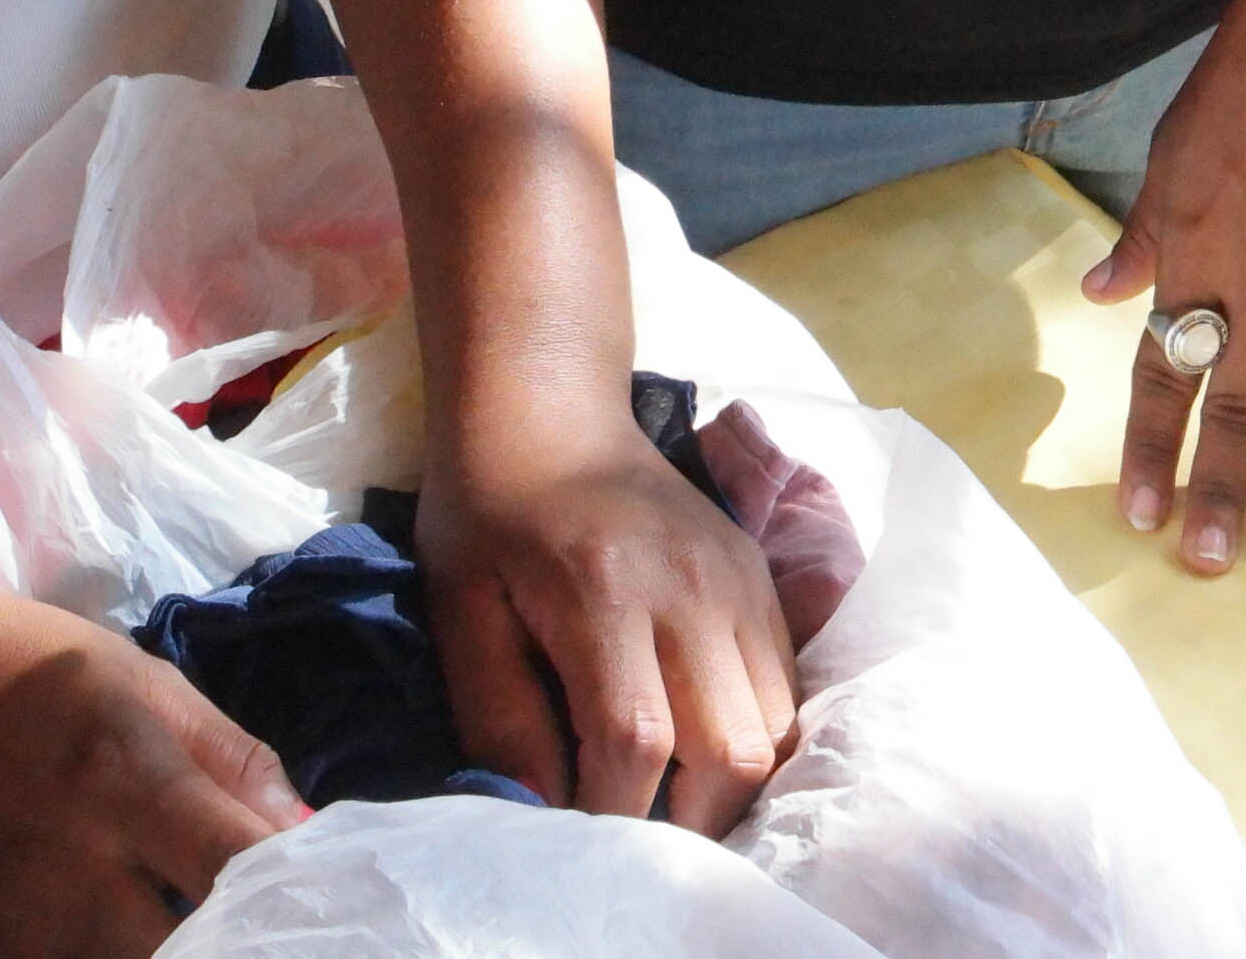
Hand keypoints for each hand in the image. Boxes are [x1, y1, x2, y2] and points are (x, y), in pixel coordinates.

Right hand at [0, 570, 305, 958]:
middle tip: (223, 912)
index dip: (291, 888)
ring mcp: (1, 929)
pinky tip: (83, 927)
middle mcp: (65, 870)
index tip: (312, 893)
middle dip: (220, 939)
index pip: (239, 866)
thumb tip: (308, 833)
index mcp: (124, 783)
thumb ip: (232, 762)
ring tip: (151, 916)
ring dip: (143, 948)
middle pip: (180, 953)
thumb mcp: (142, 683)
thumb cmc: (21, 671)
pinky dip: (70, 956)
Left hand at [419, 392, 798, 827]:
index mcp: (606, 592)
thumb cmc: (487, 513)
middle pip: (730, 750)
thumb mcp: (461, 612)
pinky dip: (747, 732)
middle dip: (683, 819)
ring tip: (667, 792)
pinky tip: (696, 736)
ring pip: (773, 729)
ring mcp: (739, 582)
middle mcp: (692, 589)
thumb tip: (539, 810)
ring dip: (724, 783)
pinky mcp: (760, 579)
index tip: (573, 834)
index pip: (635, 742)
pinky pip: (784, 686)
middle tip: (631, 827)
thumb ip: (499, 715)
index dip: (609, 813)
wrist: (550, 412)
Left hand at [1088, 0, 1245, 572]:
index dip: (1150, 445)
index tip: (1138, 510)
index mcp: (1198, 254)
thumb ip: (1141, 238)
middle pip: (1236, 403)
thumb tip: (1107, 295)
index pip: (1165, 370)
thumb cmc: (1233, 85)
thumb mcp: (1163, 157)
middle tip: (1207, 560)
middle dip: (1218, 487)